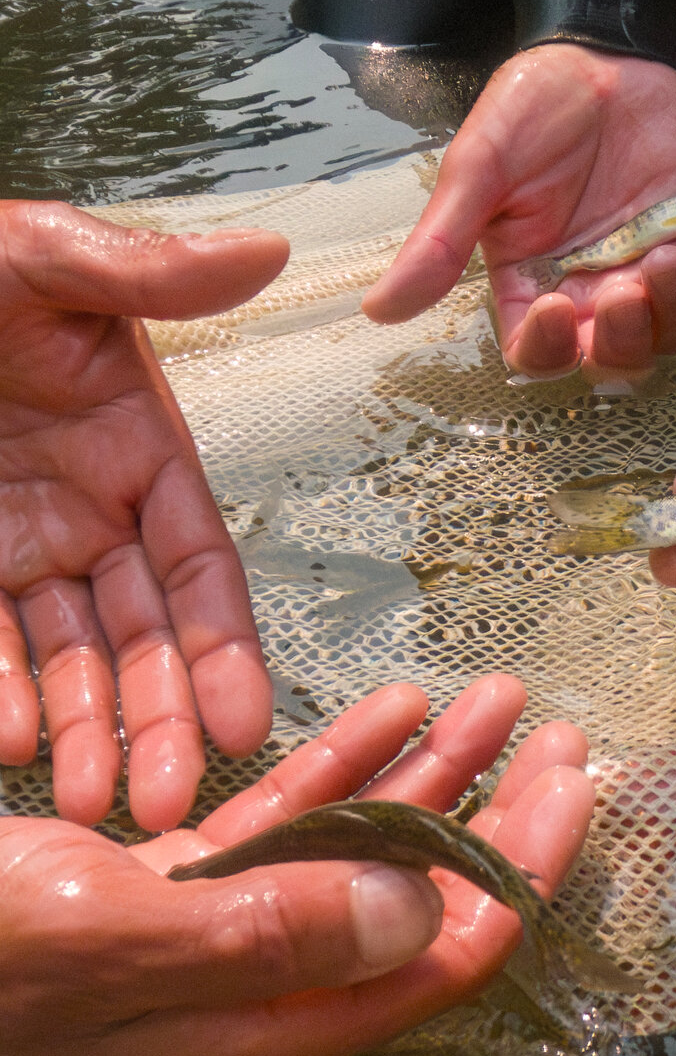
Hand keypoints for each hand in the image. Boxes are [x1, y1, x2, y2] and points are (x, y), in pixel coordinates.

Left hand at [0, 202, 288, 830]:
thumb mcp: (45, 256)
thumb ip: (152, 273)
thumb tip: (269, 251)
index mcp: (138, 447)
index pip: (198, 564)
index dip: (224, 645)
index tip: (246, 720)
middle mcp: (86, 513)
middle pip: (140, 634)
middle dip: (155, 720)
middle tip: (163, 803)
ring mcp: (13, 546)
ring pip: (64, 658)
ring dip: (81, 729)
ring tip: (83, 801)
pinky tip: (5, 742)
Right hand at [0, 672, 595, 1055]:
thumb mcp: (121, 943)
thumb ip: (276, 933)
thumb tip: (423, 917)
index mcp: (272, 1024)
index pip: (441, 957)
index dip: (518, 872)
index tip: (573, 789)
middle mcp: (268, 987)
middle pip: (423, 898)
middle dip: (497, 811)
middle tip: (560, 733)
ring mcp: (226, 935)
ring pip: (363, 847)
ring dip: (434, 770)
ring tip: (496, 696)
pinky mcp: (180, 887)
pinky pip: (291, 822)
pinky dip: (344, 762)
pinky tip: (395, 707)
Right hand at [362, 46, 675, 381]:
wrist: (597, 53)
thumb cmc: (531, 108)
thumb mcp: (476, 170)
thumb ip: (437, 243)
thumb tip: (377, 311)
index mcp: (531, 281)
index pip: (539, 351)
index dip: (549, 349)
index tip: (554, 310)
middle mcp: (589, 286)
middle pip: (613, 356)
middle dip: (624, 337)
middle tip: (625, 290)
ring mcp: (644, 265)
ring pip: (669, 329)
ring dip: (674, 308)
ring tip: (669, 258)